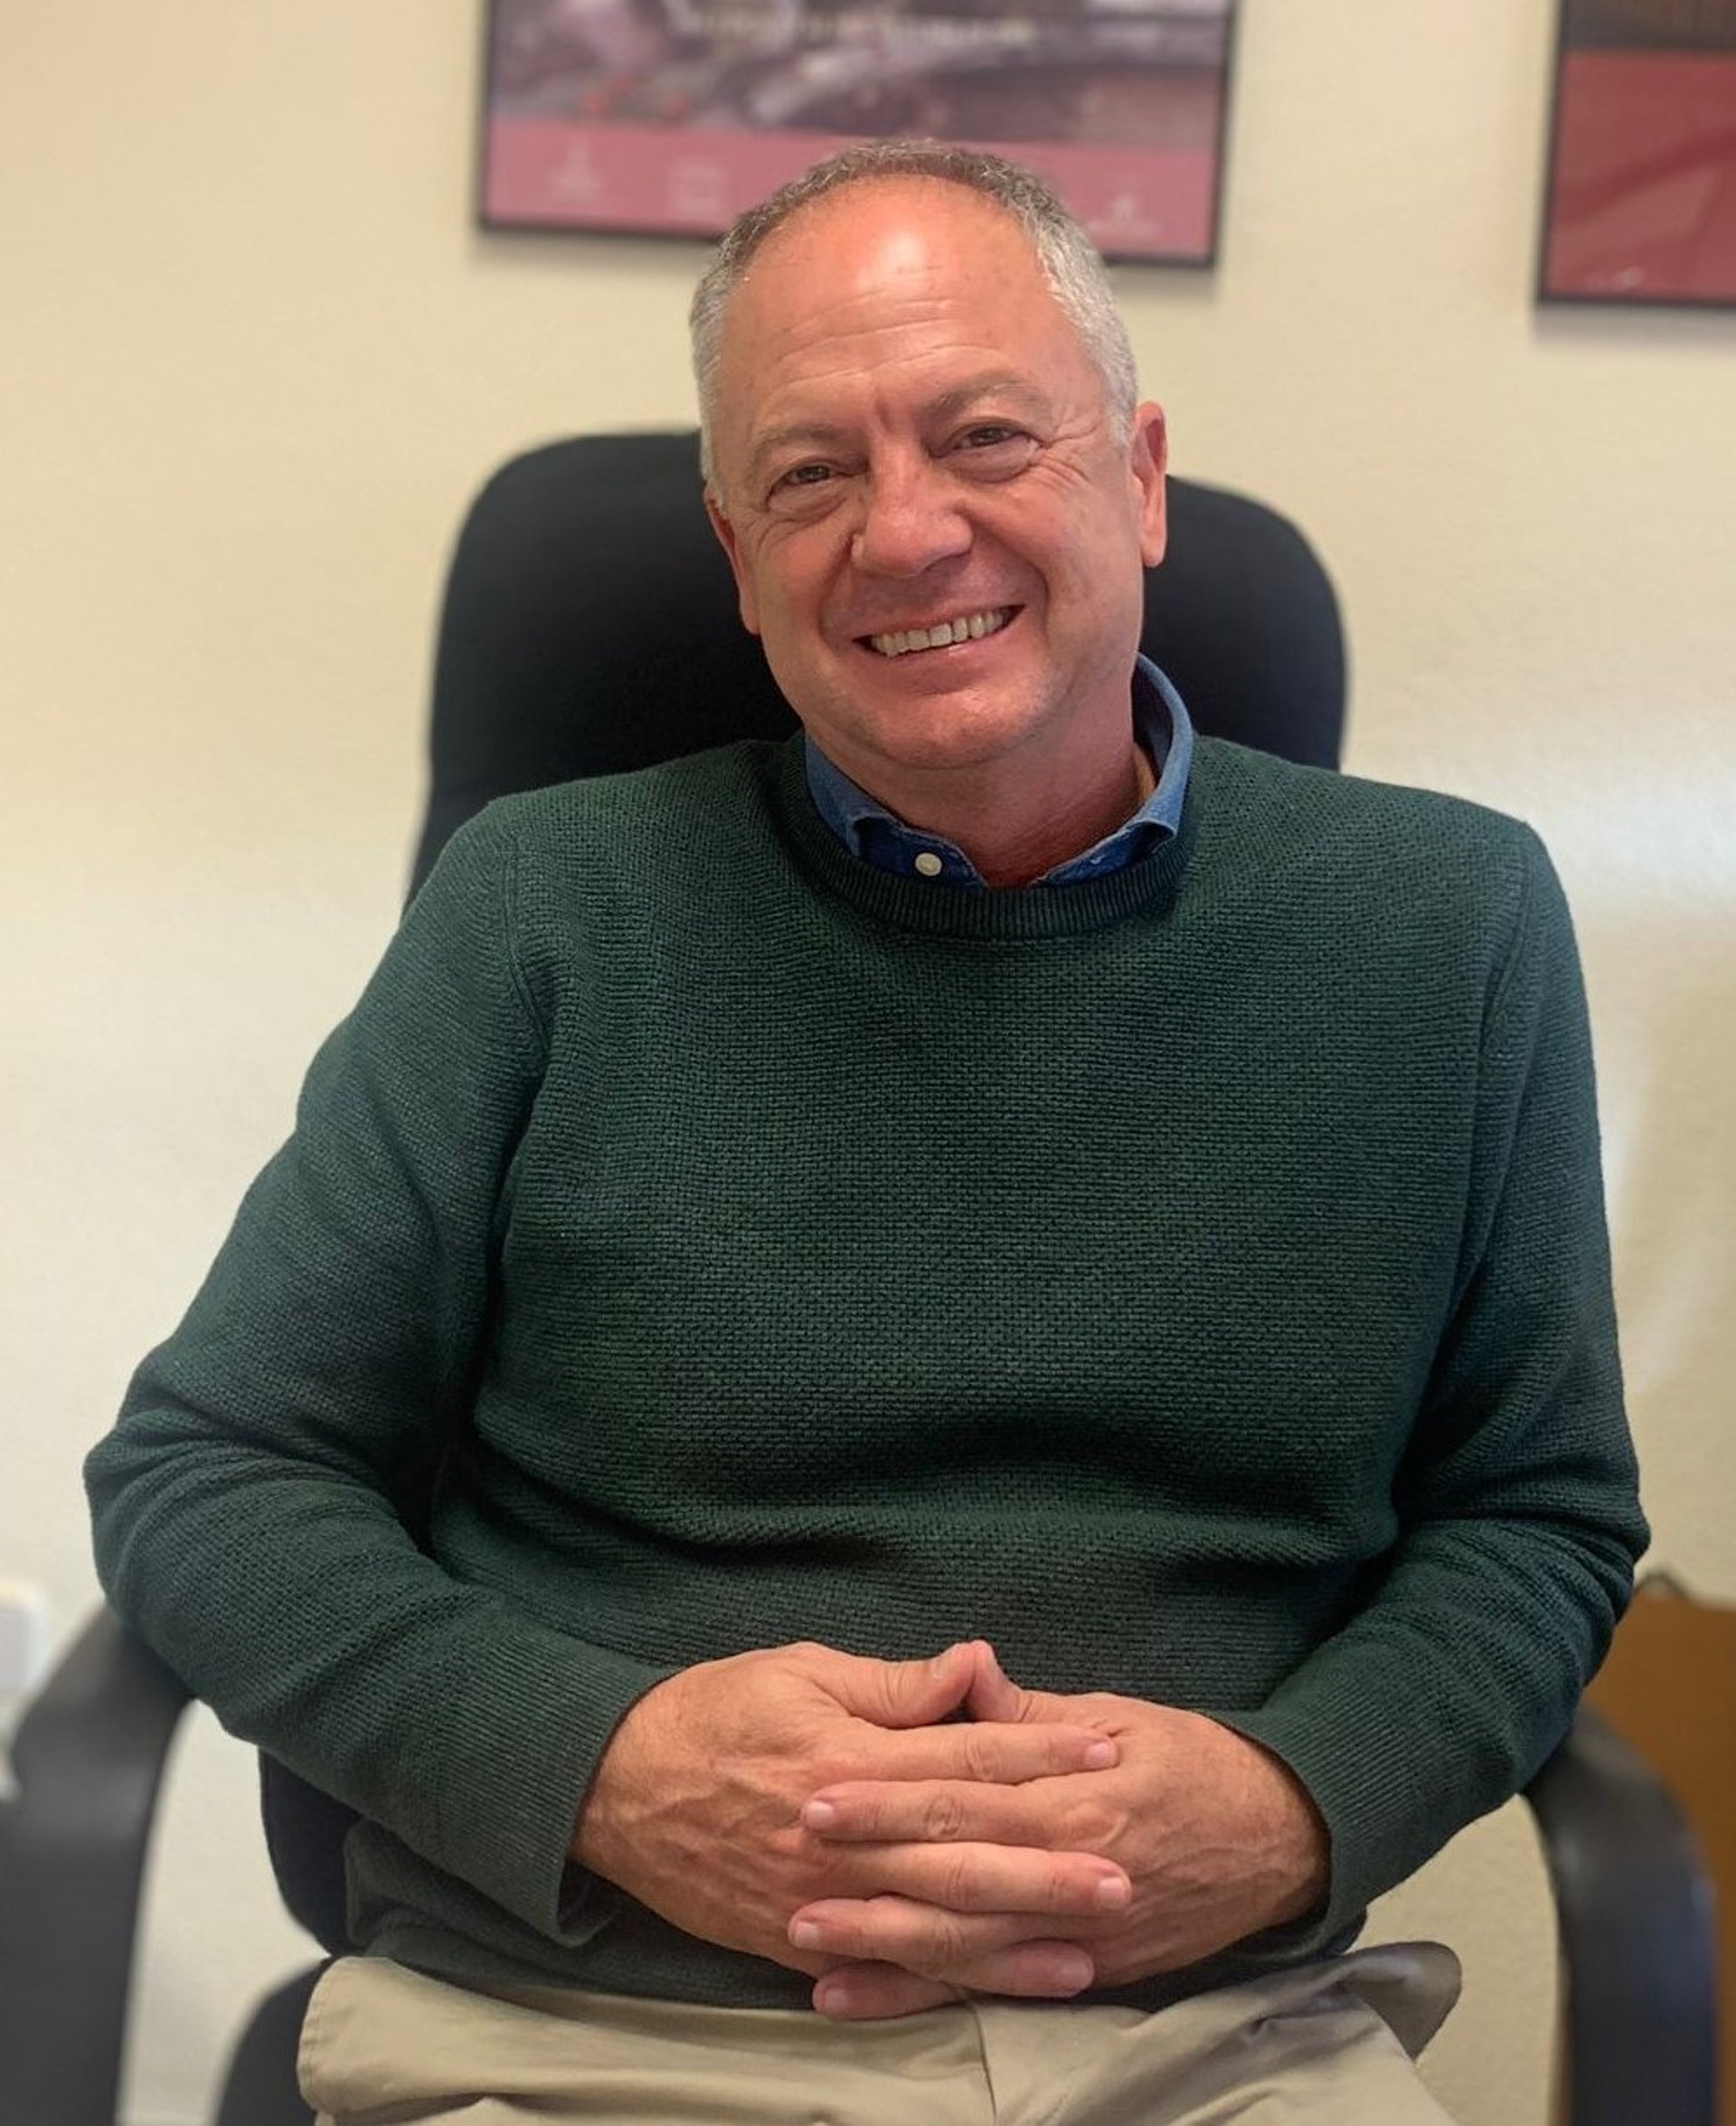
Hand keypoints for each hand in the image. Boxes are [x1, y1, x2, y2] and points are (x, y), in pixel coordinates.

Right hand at [573, 1639, 1128, 2008]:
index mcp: (850, 1759)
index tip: (1108, 1751)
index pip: (966, 1753)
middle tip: (1126, 1874)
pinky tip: (993, 1989)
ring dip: (1013, 1940)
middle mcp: (843, 1838)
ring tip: (1088, 1947)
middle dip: (1048, 1865)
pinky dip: (942, 1984)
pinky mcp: (797, 1941)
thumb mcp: (801, 1671)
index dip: (1040, 1751)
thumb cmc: (713, 1712)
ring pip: (933, 1926)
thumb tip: (976, 1666)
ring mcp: (821, 1900)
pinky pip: (883, 1968)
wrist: (612, 1786)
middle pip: (962, 1853)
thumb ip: (894, 1685)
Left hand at [792, 1644, 1328, 2016]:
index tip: (819, 1786)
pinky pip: (988, 1989)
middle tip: (789, 1855)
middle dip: (868, 1868)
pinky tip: (858, 1994)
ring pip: (962, 1945)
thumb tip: (968, 1672)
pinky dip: (919, 1995)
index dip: (889, 1793)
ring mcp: (1076, 1935)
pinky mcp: (1082, 1976)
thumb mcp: (1119, 1716)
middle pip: (952, 1872)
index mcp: (1076, 1795)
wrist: (1281, 1841)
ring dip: (879, 1941)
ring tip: (803, 1936)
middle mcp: (1073, 1872)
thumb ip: (1030, 1714)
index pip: (964, 1794)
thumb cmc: (1196, 1763)